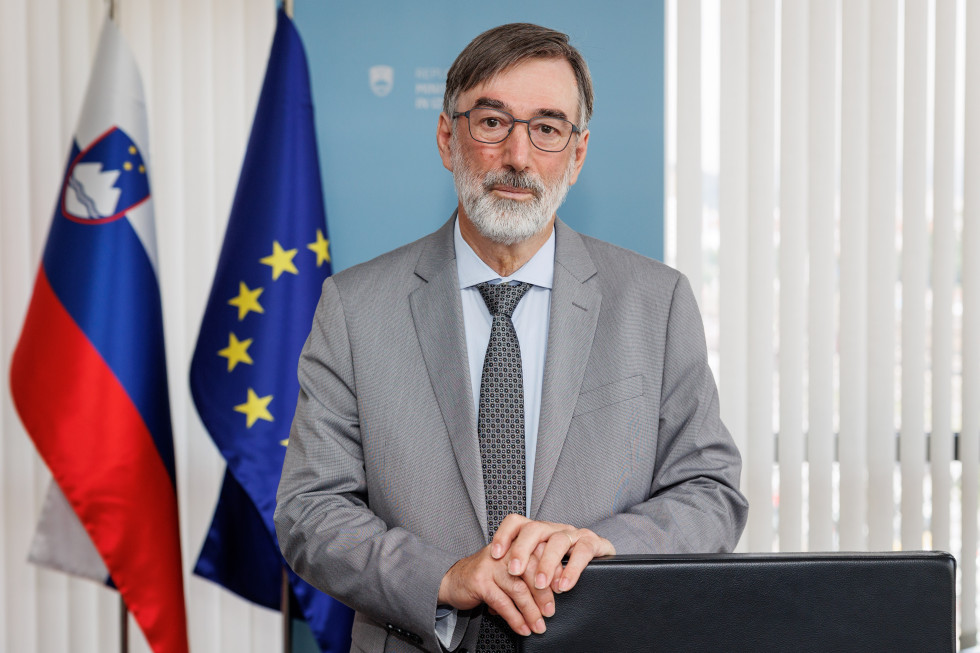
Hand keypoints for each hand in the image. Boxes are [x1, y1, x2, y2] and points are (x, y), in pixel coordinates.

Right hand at [437, 544, 551, 636]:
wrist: (453, 580)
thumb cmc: (486, 575)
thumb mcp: (508, 568)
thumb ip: (528, 571)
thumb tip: (556, 587)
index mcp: (514, 544)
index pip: (539, 552)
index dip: (553, 571)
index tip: (562, 589)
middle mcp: (504, 551)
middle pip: (531, 569)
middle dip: (543, 594)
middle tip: (550, 612)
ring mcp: (491, 565)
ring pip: (518, 589)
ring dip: (531, 611)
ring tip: (538, 626)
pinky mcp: (480, 581)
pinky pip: (502, 602)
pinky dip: (515, 618)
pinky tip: (522, 628)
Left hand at [489, 514, 615, 594]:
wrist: (602, 568)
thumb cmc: (563, 573)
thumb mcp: (538, 574)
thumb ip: (520, 585)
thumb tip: (494, 609)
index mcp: (539, 533)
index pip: (516, 523)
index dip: (504, 535)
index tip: (495, 555)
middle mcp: (555, 529)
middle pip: (534, 528)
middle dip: (522, 550)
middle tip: (515, 571)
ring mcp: (574, 534)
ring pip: (557, 540)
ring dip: (547, 563)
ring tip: (541, 585)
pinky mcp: (594, 543)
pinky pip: (583, 551)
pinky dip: (572, 570)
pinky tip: (564, 586)